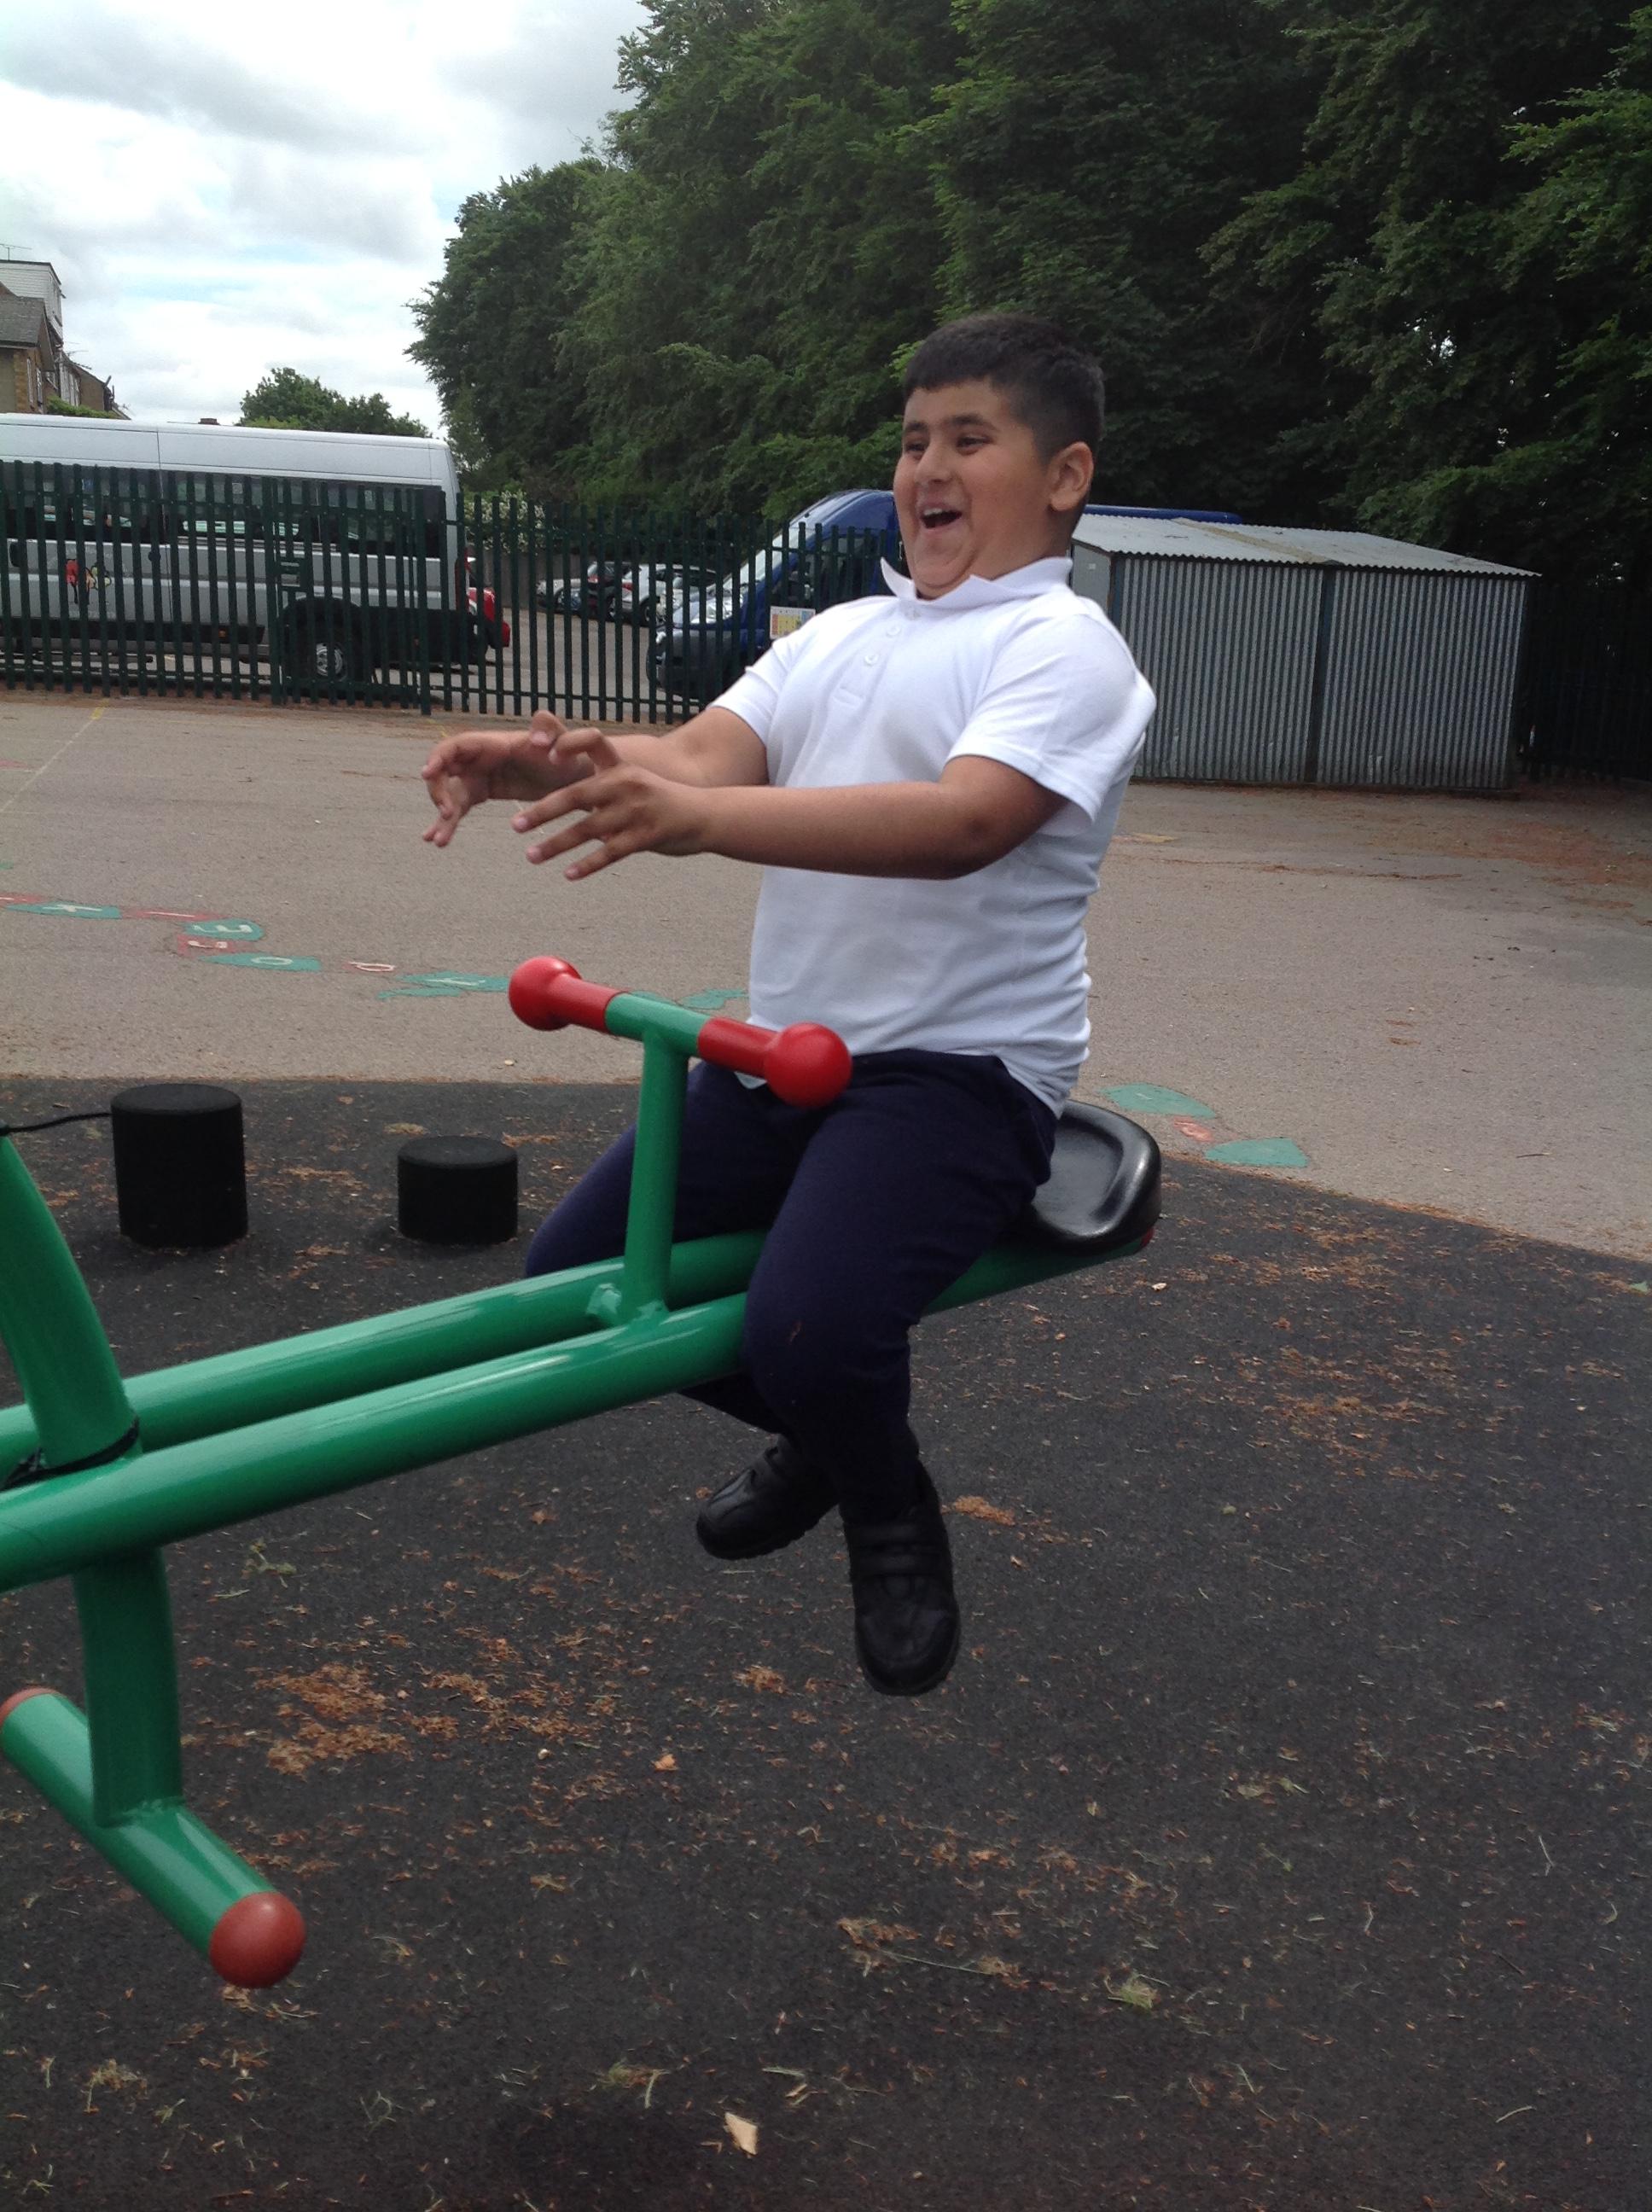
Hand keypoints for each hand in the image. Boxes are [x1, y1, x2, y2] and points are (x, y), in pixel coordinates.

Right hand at [420, 709, 603, 847]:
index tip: (427, 774)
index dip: (438, 758)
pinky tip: (439, 841)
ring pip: (450, 795)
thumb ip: (550, 729)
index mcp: (491, 744)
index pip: (455, 747)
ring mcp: (477, 776)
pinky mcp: (481, 793)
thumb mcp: (563, 739)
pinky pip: (459, 808)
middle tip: (446, 813)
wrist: (574, 775)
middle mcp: (478, 758)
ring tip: (436, 840)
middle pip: (444, 772)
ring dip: (441, 817)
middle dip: (439, 792)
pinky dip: (449, 823)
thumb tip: (538, 740)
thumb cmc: (568, 753)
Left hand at [511, 730, 713, 879]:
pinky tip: (569, 875)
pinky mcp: (646, 836)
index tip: (544, 758)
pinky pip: (610, 852)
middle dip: (542, 812)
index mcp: (620, 765)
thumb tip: (567, 806)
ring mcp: (636, 810)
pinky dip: (588, 865)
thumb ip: (601, 793)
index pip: (591, 743)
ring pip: (587, 829)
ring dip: (556, 845)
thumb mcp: (633, 785)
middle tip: (515, 826)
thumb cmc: (661, 801)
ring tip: (532, 856)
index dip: (567, 747)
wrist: (705, 816)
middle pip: (576, 795)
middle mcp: (625, 784)